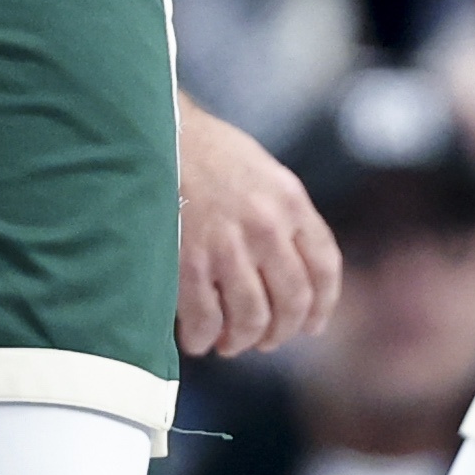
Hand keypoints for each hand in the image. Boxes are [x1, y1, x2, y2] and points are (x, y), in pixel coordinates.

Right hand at [177, 99, 341, 355]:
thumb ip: (283, 214)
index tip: (311, 325)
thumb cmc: (204, 152)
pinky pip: (205, 318)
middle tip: (265, 340)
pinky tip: (197, 339)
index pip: (324, 267)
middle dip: (281, 332)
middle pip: (292, 301)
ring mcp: (226, 245)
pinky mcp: (186, 260)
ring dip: (242, 340)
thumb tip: (293, 270)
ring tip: (230, 343)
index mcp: (289, 200)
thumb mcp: (261, 170)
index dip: (322, 306)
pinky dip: (202, 338)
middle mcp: (265, 225)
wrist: (149, 131)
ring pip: (252, 318)